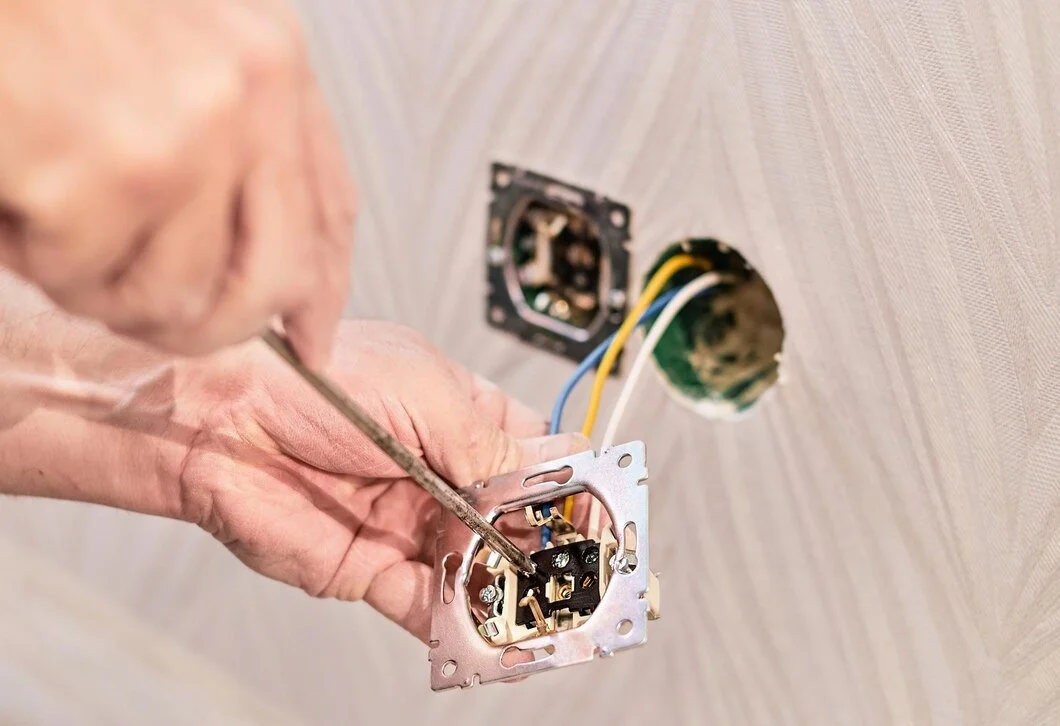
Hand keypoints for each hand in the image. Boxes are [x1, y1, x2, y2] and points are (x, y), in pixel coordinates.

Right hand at [0, 0, 353, 366]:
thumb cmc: (53, 3)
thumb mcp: (181, 40)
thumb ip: (238, 141)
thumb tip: (284, 285)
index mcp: (271, 59)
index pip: (329, 211)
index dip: (321, 292)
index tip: (310, 341)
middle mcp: (248, 97)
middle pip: (269, 282)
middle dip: (211, 326)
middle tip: (151, 319)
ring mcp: (184, 137)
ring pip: (171, 297)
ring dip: (100, 284)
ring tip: (53, 215)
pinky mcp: (108, 175)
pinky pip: (82, 278)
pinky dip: (34, 256)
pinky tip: (13, 191)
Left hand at [172, 321, 587, 639]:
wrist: (219, 422)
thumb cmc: (316, 382)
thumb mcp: (426, 393)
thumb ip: (494, 445)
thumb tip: (561, 470)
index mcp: (457, 415)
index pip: (534, 455)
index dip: (570, 483)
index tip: (604, 509)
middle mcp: (439, 472)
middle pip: (514, 519)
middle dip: (551, 547)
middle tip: (588, 573)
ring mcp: (408, 523)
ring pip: (480, 567)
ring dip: (516, 591)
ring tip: (555, 610)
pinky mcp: (372, 570)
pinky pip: (431, 606)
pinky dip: (465, 623)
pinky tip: (497, 630)